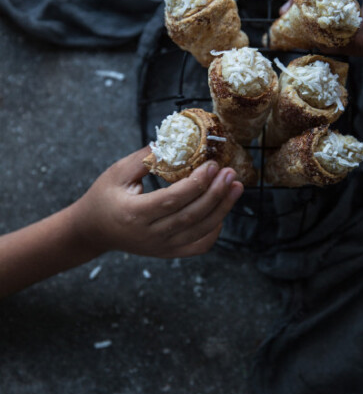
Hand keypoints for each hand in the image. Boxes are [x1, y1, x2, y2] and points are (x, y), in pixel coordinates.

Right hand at [73, 147, 243, 258]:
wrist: (94, 230)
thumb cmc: (104, 197)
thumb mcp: (117, 173)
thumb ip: (144, 158)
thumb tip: (175, 141)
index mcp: (134, 213)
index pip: (172, 199)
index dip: (197, 183)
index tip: (213, 165)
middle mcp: (150, 235)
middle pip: (191, 216)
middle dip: (216, 194)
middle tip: (230, 173)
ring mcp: (161, 247)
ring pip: (200, 232)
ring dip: (222, 209)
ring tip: (236, 187)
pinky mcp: (168, 252)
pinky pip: (199, 245)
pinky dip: (214, 229)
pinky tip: (221, 210)